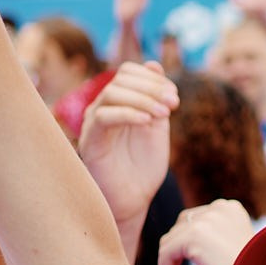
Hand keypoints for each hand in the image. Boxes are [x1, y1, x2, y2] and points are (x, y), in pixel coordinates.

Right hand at [75, 63, 176, 229]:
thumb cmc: (143, 166)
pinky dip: (128, 114)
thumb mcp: (157, 125)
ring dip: (143, 99)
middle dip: (152, 87)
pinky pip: (104, 116)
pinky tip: (148, 122)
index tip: (175, 98)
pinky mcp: (91, 140)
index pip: (129, 72)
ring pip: (112, 93)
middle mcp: (103, 108)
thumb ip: (156, 97)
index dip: (154, 78)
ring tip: (163, 114)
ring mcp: (95, 123)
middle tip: (173, 105)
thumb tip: (154, 63)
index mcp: (119, 103)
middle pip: (121, 78)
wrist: (132, 200)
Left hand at [156, 198, 255, 264]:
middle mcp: (219, 208)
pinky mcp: (194, 236)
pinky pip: (166, 255)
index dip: (186, 244)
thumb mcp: (233, 252)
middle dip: (174, 251)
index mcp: (230, 209)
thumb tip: (185, 246)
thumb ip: (214, 241)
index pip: (197, 220)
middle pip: (181, 226)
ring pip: (170, 242)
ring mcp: (207, 219)